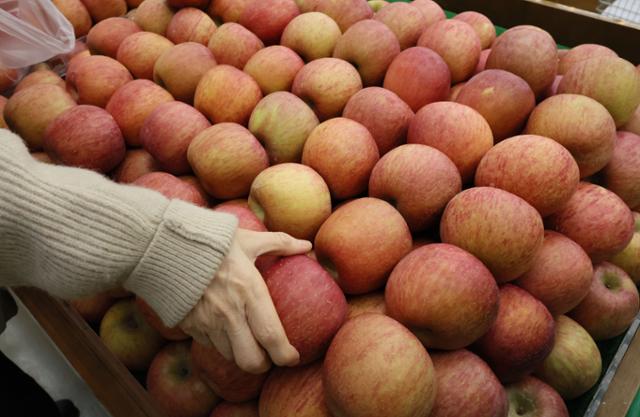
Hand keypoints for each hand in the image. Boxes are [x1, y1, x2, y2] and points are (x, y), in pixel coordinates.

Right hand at [179, 229, 311, 373]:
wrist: (163, 242)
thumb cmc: (211, 238)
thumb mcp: (249, 239)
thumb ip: (280, 243)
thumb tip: (306, 245)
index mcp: (249, 291)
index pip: (271, 336)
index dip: (285, 354)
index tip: (293, 357)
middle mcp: (229, 312)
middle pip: (251, 360)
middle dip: (264, 365)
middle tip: (270, 356)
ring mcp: (206, 321)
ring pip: (230, 356)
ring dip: (242, 354)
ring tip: (249, 344)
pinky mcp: (188, 324)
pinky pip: (210, 345)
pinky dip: (221, 344)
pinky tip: (226, 331)